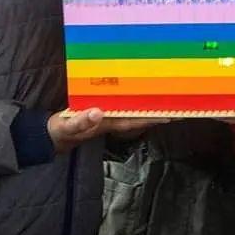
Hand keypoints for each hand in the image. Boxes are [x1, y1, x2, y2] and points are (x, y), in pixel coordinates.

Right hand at [47, 109, 168, 152]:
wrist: (53, 135)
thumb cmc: (61, 130)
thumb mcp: (67, 126)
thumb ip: (81, 121)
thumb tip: (97, 112)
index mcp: (107, 123)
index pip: (135, 121)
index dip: (152, 118)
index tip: (170, 115)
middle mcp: (113, 121)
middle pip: (140, 117)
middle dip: (158, 114)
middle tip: (181, 108)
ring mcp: (110, 118)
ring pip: (135, 113)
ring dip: (150, 109)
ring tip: (170, 102)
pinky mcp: (105, 113)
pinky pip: (125, 108)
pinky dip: (137, 103)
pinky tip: (145, 98)